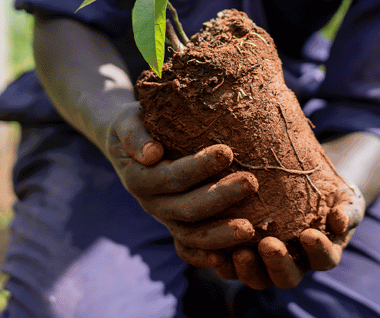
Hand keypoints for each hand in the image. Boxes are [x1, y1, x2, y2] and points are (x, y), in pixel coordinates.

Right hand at [105, 102, 259, 252]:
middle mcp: (151, 204)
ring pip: (191, 235)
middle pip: (186, 209)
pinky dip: (204, 257)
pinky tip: (227, 258)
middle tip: (251, 182)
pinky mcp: (177, 226)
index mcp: (138, 178)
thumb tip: (151, 154)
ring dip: (220, 234)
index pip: (171, 177)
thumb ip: (135, 136)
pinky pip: (189, 249)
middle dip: (220, 198)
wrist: (128, 142)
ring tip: (251, 228)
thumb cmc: (136, 123)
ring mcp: (165, 218)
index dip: (198, 167)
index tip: (227, 152)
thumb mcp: (128, 121)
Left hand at [207, 181, 364, 289]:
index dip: (318, 250)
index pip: (324, 260)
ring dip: (246, 269)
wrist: (302, 182)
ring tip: (238, 251)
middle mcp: (294, 264)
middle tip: (269, 245)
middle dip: (277, 263)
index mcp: (321, 254)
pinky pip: (230, 267)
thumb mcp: (347, 198)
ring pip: (256, 277)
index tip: (309, 234)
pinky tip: (213, 250)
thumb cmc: (330, 193)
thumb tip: (340, 220)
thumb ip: (349, 210)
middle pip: (286, 276)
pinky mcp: (241, 254)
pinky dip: (221, 261)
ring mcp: (265, 263)